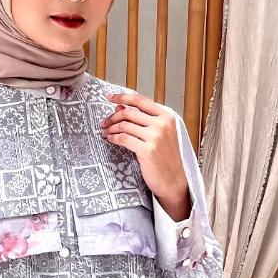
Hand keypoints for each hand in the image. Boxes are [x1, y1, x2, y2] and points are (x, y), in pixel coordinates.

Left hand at [101, 90, 190, 220]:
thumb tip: (120, 107)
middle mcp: (162, 124)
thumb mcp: (158, 134)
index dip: (122, 97)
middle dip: (112, 117)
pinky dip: (114, 137)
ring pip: (125, 125)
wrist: (173, 180)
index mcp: (167, 116)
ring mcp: (156, 137)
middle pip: (129, 113)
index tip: (110, 97)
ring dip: (111, 128)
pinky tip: (110, 139)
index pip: (140, 100)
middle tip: (104, 122)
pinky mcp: (147, 150)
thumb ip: (141, 119)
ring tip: (105, 132)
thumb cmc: (165, 157)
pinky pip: (124, 138)